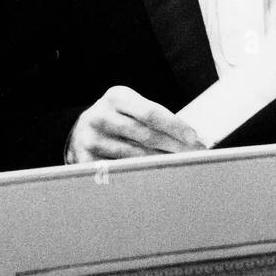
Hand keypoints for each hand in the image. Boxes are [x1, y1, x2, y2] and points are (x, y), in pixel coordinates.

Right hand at [67, 86, 201, 162]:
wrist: (80, 130)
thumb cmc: (117, 117)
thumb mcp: (131, 106)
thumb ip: (155, 117)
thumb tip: (191, 137)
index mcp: (116, 97)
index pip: (151, 113)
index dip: (175, 126)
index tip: (194, 138)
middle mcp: (100, 116)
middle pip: (145, 136)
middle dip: (174, 148)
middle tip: (196, 156)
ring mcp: (91, 139)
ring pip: (135, 156)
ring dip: (162, 163)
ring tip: (182, 167)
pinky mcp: (86, 160)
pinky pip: (120, 171)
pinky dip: (140, 175)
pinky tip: (156, 178)